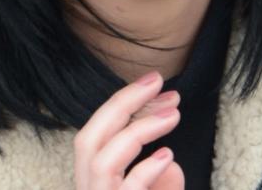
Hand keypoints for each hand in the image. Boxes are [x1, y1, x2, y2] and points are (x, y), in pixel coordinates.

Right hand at [74, 71, 184, 188]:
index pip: (97, 134)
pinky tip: (167, 155)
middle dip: (122, 104)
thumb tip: (165, 155)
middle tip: (156, 82)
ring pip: (103, 161)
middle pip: (89, 139)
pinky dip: (146, 169)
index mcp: (92, 182)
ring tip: (172, 114)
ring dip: (139, 130)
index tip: (152, 84)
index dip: (122, 103)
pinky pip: (128, 188)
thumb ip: (160, 180)